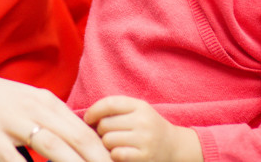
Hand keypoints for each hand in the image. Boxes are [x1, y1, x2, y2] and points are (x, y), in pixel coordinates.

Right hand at [0, 72, 110, 161]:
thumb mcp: (26, 103)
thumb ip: (52, 118)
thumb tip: (80, 141)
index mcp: (45, 101)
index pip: (84, 130)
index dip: (103, 153)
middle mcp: (33, 108)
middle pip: (76, 139)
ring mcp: (12, 121)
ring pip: (53, 148)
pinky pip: (13, 160)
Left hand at [84, 96, 201, 161]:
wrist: (173, 146)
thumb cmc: (147, 126)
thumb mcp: (136, 110)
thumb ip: (115, 109)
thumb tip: (87, 116)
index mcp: (139, 106)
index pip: (109, 103)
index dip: (93, 111)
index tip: (87, 118)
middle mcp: (143, 121)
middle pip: (105, 124)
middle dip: (100, 130)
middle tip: (106, 134)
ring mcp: (145, 140)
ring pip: (108, 140)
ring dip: (106, 144)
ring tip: (114, 143)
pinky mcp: (145, 157)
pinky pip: (117, 154)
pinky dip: (114, 154)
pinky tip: (119, 153)